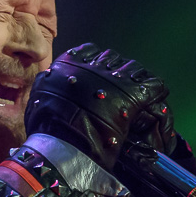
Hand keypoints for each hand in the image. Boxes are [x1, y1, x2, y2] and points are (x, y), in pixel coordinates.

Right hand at [25, 43, 169, 169]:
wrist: (64, 145)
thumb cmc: (46, 129)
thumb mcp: (38, 99)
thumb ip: (46, 85)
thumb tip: (47, 79)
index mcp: (67, 63)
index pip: (88, 52)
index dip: (95, 63)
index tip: (98, 75)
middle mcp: (92, 65)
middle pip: (111, 59)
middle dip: (115, 71)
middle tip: (119, 87)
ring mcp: (114, 77)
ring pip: (132, 68)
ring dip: (135, 79)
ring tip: (139, 92)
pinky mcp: (133, 92)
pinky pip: (152, 84)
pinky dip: (155, 89)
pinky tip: (157, 94)